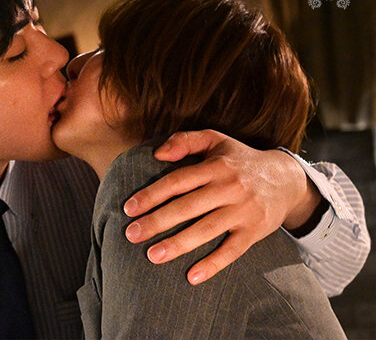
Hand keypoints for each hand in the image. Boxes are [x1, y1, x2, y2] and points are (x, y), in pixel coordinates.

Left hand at [123, 130, 321, 284]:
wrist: (286, 179)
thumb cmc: (239, 160)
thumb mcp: (215, 140)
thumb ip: (185, 141)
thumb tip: (157, 154)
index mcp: (216, 166)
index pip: (178, 181)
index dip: (152, 195)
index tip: (129, 209)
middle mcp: (230, 187)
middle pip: (188, 207)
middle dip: (157, 222)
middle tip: (131, 235)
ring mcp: (244, 211)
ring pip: (207, 230)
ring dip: (178, 245)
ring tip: (152, 256)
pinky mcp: (255, 231)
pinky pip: (232, 250)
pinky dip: (213, 264)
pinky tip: (192, 277)